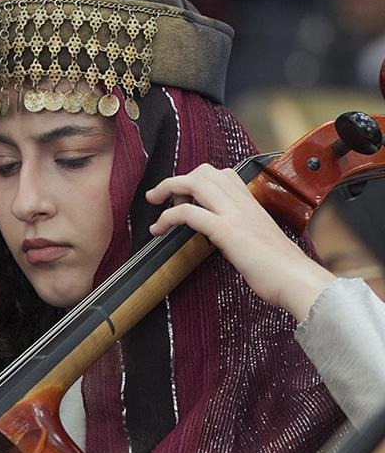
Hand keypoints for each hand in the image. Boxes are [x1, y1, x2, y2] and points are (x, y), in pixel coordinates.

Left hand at [146, 163, 333, 319]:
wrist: (298, 281)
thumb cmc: (280, 268)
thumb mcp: (259, 240)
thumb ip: (242, 231)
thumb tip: (225, 235)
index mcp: (252, 204)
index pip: (223, 174)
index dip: (198, 180)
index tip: (184, 197)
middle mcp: (244, 203)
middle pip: (204, 172)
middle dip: (177, 180)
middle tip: (161, 198)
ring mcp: (235, 215)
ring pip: (195, 182)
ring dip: (167, 189)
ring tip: (154, 205)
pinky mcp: (227, 231)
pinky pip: (188, 212)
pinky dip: (167, 217)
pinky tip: (159, 229)